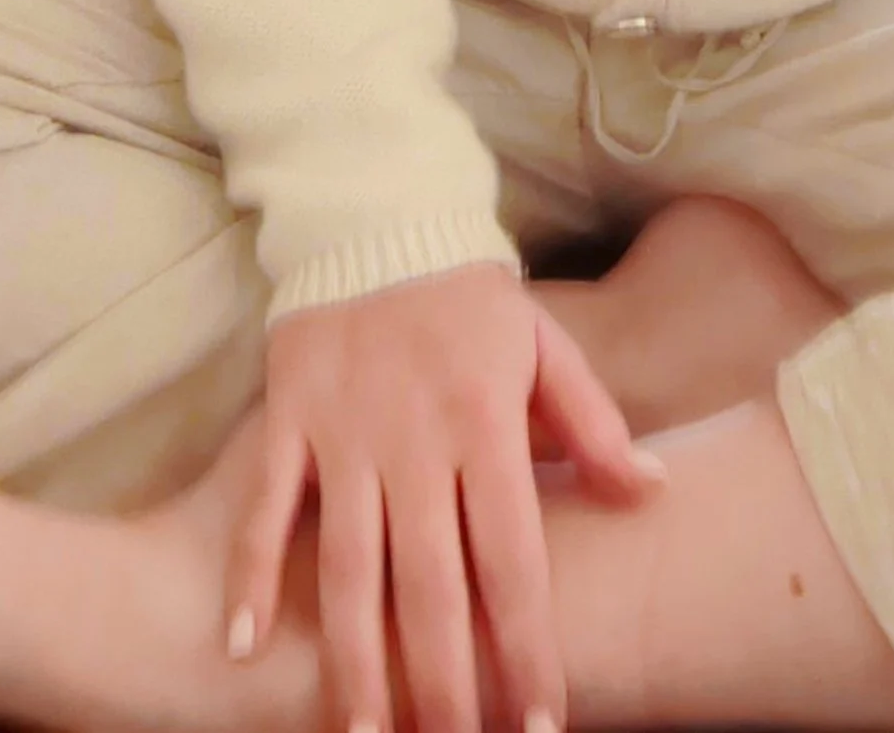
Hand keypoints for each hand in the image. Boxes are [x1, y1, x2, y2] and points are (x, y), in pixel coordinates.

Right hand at [222, 259, 663, 732]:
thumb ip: (594, 424)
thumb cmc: (471, 297)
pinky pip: (264, 507)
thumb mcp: (546, 344)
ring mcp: (344, 431)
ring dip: (353, 660)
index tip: (538, 726)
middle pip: (429, 583)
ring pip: (347, 565)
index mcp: (487, 422)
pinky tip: (242, 648)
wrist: (377, 213)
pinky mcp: (287, 416)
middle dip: (443, 684)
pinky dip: (248, 575)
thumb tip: (651, 492)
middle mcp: (414, 438)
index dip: (526, 647)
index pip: (513, 558)